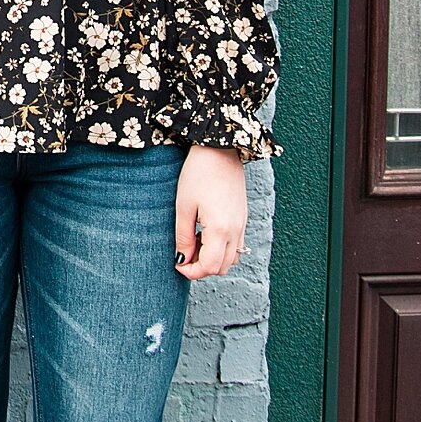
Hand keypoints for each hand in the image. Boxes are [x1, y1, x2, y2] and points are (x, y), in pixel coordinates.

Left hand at [174, 145, 246, 278]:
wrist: (220, 150)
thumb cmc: (199, 174)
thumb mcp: (184, 206)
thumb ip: (184, 237)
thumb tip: (182, 259)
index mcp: (221, 229)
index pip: (210, 267)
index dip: (192, 272)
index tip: (177, 264)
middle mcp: (236, 230)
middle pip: (223, 267)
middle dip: (202, 268)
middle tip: (184, 254)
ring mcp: (242, 224)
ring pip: (232, 258)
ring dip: (214, 258)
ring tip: (195, 242)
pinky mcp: (243, 217)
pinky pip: (237, 244)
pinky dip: (222, 248)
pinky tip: (206, 234)